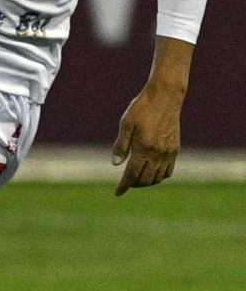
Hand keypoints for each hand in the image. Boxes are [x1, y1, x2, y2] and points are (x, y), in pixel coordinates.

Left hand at [112, 79, 183, 195]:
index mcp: (143, 148)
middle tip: (126, 183)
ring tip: (137, 179)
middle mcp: (158, 153)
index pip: (132, 174)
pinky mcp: (175, 149)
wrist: (165, 97)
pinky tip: (152, 172)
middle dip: (134, 184)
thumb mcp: (126, 124)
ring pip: (158, 177)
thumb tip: (116, 164)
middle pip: (145, 179)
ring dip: (147, 182)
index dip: (124, 186)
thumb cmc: (142, 108)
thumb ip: (121, 145)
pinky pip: (169, 170)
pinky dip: (160, 176)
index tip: (117, 193)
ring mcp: (169, 152)